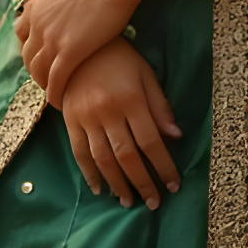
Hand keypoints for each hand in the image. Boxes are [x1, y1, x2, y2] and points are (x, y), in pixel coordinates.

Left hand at [16, 0, 138, 104]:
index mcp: (35, 5)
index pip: (21, 33)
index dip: (30, 47)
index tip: (41, 56)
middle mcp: (37, 23)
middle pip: (28, 55)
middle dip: (35, 69)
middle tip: (46, 79)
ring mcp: (50, 39)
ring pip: (38, 71)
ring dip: (44, 85)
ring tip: (53, 93)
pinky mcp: (68, 53)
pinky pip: (55, 81)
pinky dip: (54, 94)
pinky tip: (60, 102)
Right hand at [59, 37, 182, 208]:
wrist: (79, 44)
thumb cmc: (120, 59)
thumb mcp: (146, 75)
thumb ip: (159, 107)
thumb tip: (177, 137)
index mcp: (131, 99)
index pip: (151, 141)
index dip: (163, 166)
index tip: (173, 185)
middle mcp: (108, 111)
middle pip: (127, 156)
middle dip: (143, 183)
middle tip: (154, 203)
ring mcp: (86, 117)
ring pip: (103, 159)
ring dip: (117, 184)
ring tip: (129, 201)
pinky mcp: (70, 120)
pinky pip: (80, 153)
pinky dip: (90, 174)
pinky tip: (100, 189)